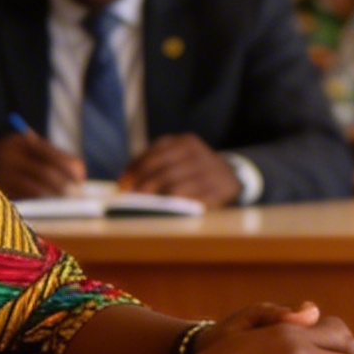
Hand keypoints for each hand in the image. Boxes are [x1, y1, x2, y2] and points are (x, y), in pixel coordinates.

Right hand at [0, 130, 84, 198]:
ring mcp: (0, 173)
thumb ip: (47, 156)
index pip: (53, 155)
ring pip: (35, 187)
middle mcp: (10, 155)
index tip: (82, 178)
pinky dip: (37, 199)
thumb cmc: (4, 157)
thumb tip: (79, 173)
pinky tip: (45, 202)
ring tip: (65, 200)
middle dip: (65, 185)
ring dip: (53, 195)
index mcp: (21, 142)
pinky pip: (22, 197)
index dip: (72, 168)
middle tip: (76, 194)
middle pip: (46, 172)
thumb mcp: (21, 148)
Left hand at [121, 134, 240, 206]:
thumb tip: (125, 183)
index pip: (154, 155)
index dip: (135, 171)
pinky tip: (166, 211)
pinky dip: (177, 207)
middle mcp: (199, 154)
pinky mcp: (219, 191)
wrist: (230, 176)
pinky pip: (193, 201)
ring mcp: (211, 173)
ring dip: (157, 199)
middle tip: (131, 198)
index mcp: (185, 142)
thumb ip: (153, 164)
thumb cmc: (193, 169)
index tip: (123, 186)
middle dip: (144, 186)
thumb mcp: (177, 157)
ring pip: (176, 187)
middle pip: (164, 171)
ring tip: (145, 206)